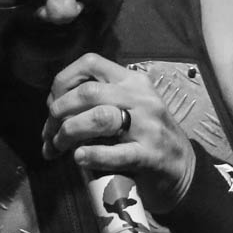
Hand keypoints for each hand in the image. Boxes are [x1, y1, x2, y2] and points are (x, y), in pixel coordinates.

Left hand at [41, 53, 195, 209]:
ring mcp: (148, 126)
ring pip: (99, 117)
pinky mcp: (150, 155)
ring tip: (58, 147)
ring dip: (70, 132)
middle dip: (59, 112)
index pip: (90, 63)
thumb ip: (97, 103)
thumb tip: (54, 111)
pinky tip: (79, 158)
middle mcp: (140, 98)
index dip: (62, 82)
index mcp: (131, 81)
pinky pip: (116, 152)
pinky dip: (92, 154)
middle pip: (88, 92)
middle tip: (50, 133)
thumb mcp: (127, 109)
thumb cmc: (146, 138)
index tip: (53, 105)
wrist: (182, 169)